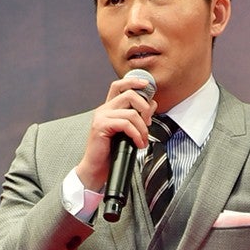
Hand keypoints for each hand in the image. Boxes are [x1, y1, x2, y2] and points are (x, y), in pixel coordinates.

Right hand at [76, 75, 156, 190]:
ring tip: (143, 140)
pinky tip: (138, 143)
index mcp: (109, 108)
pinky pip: (126, 124)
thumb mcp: (128, 131)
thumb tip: (152, 104)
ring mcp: (101, 116)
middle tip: (149, 123)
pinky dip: (136, 134)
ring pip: (131, 112)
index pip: (119, 85)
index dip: (133, 81)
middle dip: (145, 107)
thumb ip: (137, 117)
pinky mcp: (101, 126)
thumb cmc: (112, 152)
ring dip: (143, 128)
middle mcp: (104, 109)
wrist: (97, 168)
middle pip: (129, 94)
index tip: (147, 85)